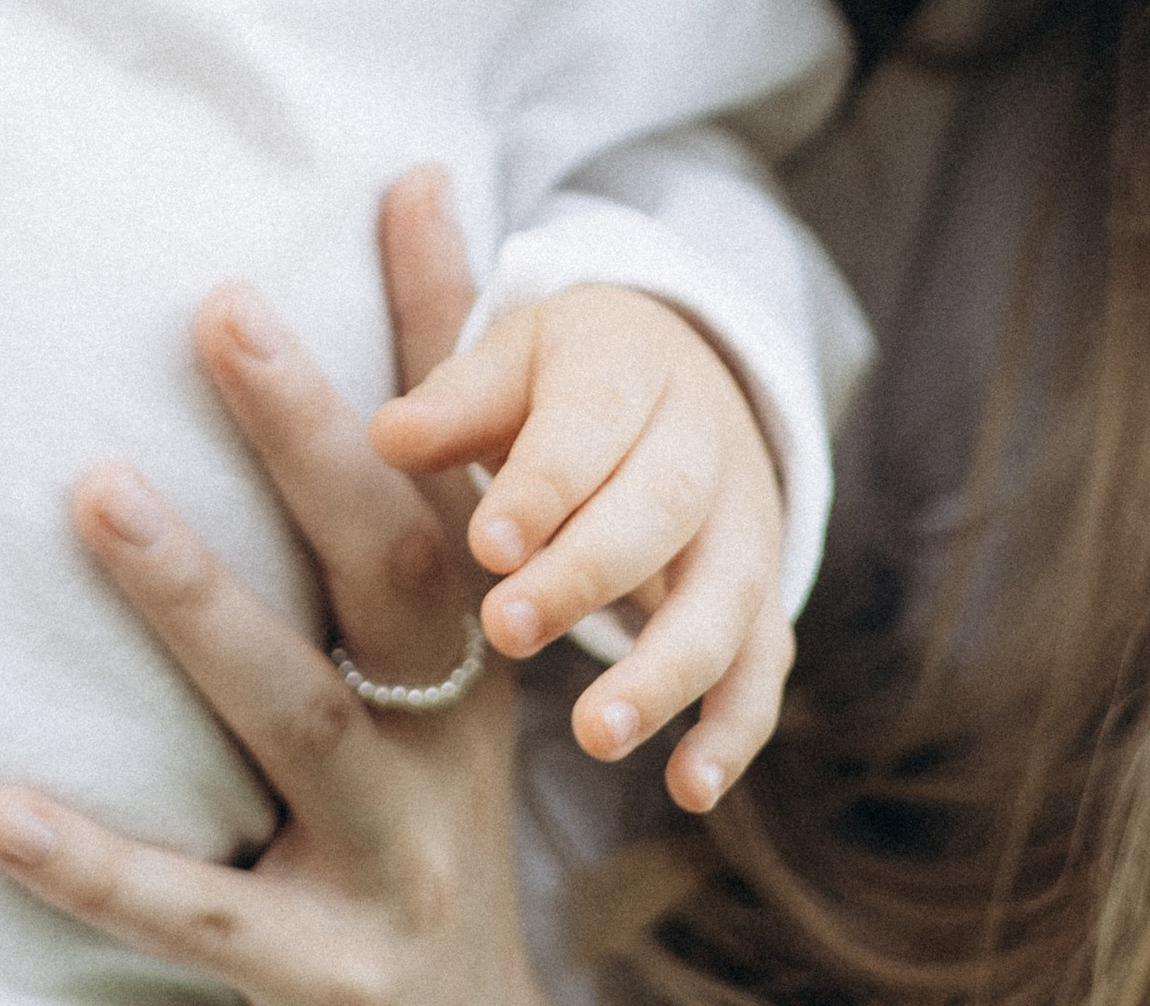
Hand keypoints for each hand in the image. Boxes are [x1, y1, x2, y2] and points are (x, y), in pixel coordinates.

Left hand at [0, 167, 549, 1005]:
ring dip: (200, 600)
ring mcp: (390, 851)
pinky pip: (200, 915)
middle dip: (309, 434)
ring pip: (299, 712)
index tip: (381, 186)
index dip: (429, 333)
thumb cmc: (424, 776)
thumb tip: (411, 184)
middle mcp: (449, 728)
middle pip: (392, 564)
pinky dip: (98, 864)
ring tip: (96, 490)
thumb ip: (422, 428)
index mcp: (474, 631)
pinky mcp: (316, 971)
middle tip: (216, 307)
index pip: (454, 460)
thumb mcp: (444, 619)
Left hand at [374, 286, 786, 808]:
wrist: (679, 369)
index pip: (591, 422)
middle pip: (661, 506)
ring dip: (665, 670)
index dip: (544, 485)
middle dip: (586, 574)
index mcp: (627, 363)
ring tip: (596, 734)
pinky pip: (763, 663)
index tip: (488, 545)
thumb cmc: (565, 376)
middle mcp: (702, 439)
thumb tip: (385, 436)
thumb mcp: (512, 362)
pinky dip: (735, 728)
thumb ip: (457, 405)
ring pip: (723, 596)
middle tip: (506, 630)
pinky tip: (688, 788)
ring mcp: (744, 521)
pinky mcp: (764, 592)